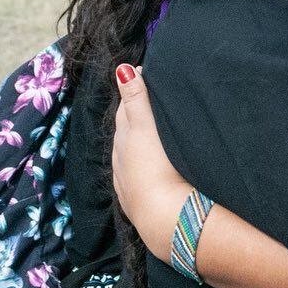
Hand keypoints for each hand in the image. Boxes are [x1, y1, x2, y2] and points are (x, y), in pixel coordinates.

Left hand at [112, 63, 190, 260]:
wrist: (166, 217)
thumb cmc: (158, 167)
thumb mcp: (146, 129)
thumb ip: (137, 100)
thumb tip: (122, 70)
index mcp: (125, 138)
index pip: (126, 108)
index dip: (134, 91)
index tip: (145, 75)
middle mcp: (122, 158)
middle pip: (125, 129)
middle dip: (133, 112)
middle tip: (148, 96)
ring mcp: (128, 180)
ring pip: (129, 153)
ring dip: (136, 139)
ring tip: (149, 129)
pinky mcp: (138, 199)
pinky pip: (135, 174)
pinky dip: (140, 163)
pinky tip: (146, 165)